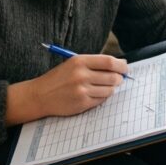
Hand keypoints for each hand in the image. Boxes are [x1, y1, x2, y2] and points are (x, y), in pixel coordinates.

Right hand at [6, 55, 128, 124]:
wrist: (40, 95)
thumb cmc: (58, 78)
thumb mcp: (73, 64)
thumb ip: (94, 63)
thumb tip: (120, 64)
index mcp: (79, 61)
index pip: (109, 61)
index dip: (121, 65)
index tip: (125, 68)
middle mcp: (81, 75)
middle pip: (113, 77)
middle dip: (119, 78)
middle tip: (118, 79)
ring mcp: (82, 90)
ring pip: (109, 90)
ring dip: (111, 89)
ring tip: (103, 87)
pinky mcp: (82, 103)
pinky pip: (102, 100)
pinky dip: (102, 97)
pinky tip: (94, 94)